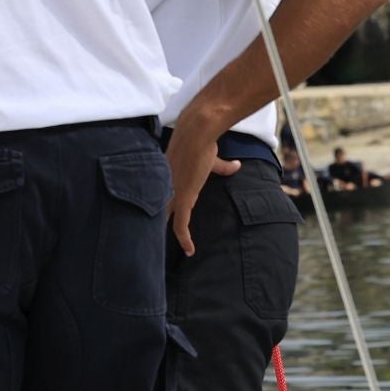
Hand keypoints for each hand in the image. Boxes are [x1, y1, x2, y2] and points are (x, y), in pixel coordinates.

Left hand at [165, 123, 240, 255]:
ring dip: (165, 237)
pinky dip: (184, 238)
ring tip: (164, 256)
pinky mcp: (182, 199)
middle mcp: (164, 189)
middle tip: (152, 247)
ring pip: (163, 221)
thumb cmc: (203, 143)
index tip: (155, 225)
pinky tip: (190, 251)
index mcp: (166, 180)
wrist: (197, 135)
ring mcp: (171, 194)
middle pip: (153, 214)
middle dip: (153, 229)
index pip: (157, 201)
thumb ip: (222, 166)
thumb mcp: (211, 159)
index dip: (156, 213)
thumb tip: (237, 166)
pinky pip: (181, 225)